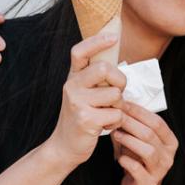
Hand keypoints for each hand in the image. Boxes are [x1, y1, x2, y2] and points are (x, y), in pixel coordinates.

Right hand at [44, 33, 125, 171]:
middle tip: (117, 91)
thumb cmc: (81, 116)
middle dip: (119, 80)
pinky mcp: (86, 120)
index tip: (113, 37)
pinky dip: (117, 121)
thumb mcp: (83, 91)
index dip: (96, 41)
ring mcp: (78, 103)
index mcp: (73, 77)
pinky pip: (116, 113)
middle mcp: (72, 87)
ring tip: (107, 112)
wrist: (64, 147)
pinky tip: (105, 125)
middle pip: (104, 69)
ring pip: (115, 94)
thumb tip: (115, 51)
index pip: (79, 51)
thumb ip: (95, 76)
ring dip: (119, 105)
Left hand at [113, 101, 177, 184]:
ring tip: (116, 134)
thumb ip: (133, 127)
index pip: (157, 122)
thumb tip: (120, 107)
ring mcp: (160, 170)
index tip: (124, 105)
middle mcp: (168, 155)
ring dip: (129, 140)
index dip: (140, 112)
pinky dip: (127, 161)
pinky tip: (119, 157)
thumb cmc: (138, 162)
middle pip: (150, 134)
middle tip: (116, 117)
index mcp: (169, 142)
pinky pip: (138, 170)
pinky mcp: (149, 183)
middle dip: (131, 123)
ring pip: (147, 150)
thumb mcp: (138, 142)